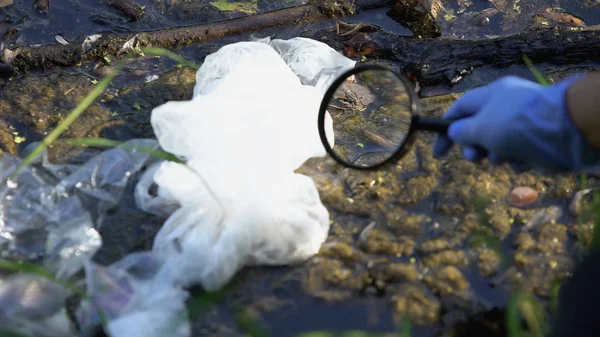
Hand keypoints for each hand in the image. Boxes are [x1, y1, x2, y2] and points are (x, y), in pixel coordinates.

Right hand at [433, 74, 595, 172]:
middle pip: (479, 128)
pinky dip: (517, 159)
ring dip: (497, 155)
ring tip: (505, 159)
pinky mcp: (539, 137)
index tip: (439, 152)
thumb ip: (462, 132)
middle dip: (474, 147)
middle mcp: (507, 105)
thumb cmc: (515, 125)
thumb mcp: (480, 127)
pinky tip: (523, 162)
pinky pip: (518, 150)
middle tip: (475, 159)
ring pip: (499, 143)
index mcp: (491, 95)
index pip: (460, 109)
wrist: (565, 130)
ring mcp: (524, 121)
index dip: (446, 130)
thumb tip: (454, 132)